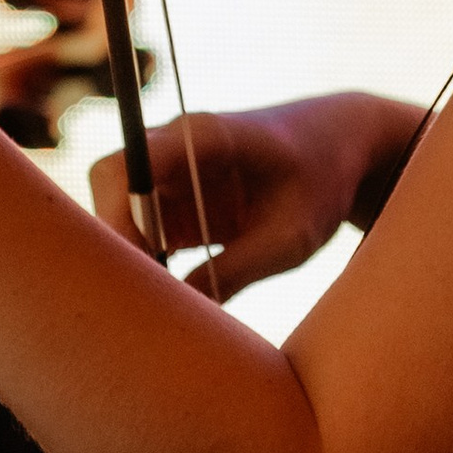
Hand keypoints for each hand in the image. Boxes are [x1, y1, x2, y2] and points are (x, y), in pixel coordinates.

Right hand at [91, 93, 425, 298]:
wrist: (341, 146)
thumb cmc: (322, 181)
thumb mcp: (291, 238)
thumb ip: (235, 271)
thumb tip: (182, 315)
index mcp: (202, 137)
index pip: (124, 168)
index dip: (115, 220)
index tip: (140, 270)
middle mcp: (174, 146)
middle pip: (111, 191)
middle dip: (118, 246)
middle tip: (149, 299)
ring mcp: (171, 171)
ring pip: (120, 213)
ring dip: (133, 258)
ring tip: (166, 303)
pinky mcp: (176, 197)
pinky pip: (141, 231)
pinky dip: (149, 263)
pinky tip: (176, 294)